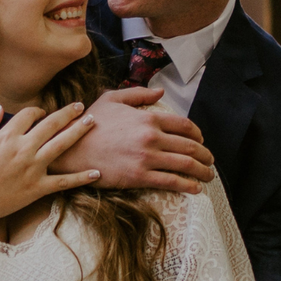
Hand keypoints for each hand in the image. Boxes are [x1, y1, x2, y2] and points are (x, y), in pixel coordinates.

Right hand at [0, 103, 99, 222]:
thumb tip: (1, 108)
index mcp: (8, 136)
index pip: (29, 114)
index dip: (38, 110)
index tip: (43, 112)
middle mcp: (24, 148)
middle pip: (51, 124)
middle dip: (68, 113)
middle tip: (81, 106)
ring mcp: (33, 168)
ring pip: (61, 145)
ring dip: (78, 132)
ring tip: (92, 122)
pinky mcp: (38, 188)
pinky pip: (63, 181)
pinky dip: (81, 177)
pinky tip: (97, 172)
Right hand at [52, 89, 213, 193]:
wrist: (70, 148)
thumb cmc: (89, 123)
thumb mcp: (112, 99)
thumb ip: (138, 93)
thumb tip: (160, 91)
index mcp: (148, 117)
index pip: (184, 125)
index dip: (198, 135)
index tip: (201, 141)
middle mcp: (151, 137)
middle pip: (190, 146)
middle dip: (205, 155)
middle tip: (210, 161)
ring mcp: (146, 158)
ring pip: (185, 165)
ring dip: (202, 171)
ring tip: (208, 176)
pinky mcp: (139, 177)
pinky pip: (171, 181)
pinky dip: (188, 185)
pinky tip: (195, 188)